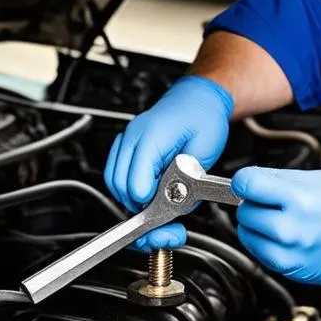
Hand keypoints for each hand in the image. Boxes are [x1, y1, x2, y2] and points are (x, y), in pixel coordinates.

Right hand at [104, 76, 233, 249]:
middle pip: (119, 186)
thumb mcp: (206, 148)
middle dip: (140, 208)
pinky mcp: (126, 148)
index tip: (163, 215)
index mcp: (152, 135)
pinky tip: (149, 194)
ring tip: (159, 208)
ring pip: (114, 183)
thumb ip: (190, 176)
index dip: (149, 203)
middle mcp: (133, 138)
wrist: (198, 99)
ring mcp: (126, 142)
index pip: (136, 181)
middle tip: (163, 221)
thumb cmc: (203, 118)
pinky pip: (117, 176)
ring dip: (133, 201)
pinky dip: (130, 191)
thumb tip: (174, 198)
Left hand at [231, 167, 320, 302]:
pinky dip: (263, 241)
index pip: (247, 184)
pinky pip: (257, 251)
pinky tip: (283, 235)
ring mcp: (288, 251)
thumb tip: (254, 178)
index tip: (248, 182)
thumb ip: (284, 178)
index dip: (245, 180)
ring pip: (246, 231)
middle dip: (254, 202)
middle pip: (244, 209)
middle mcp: (292, 227)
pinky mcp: (288, 268)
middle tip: (274, 201)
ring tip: (280, 218)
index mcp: (301, 199)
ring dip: (256, 223)